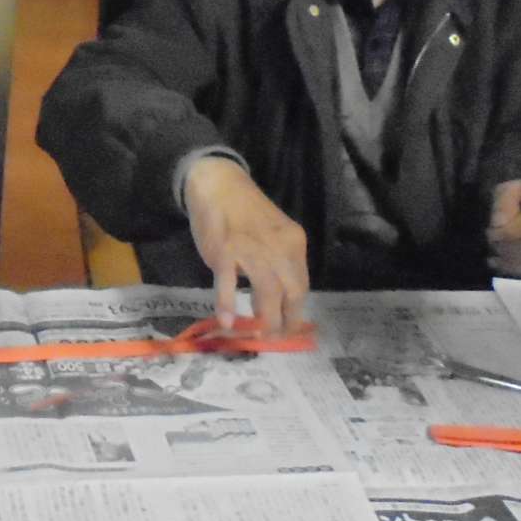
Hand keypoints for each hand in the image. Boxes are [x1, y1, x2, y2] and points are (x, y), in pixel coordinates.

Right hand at [183, 158, 310, 333]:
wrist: (218, 183)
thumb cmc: (244, 211)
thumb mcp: (273, 233)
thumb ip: (277, 261)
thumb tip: (276, 299)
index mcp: (294, 243)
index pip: (302, 285)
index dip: (296, 312)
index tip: (288, 329)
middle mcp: (278, 247)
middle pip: (291, 293)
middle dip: (284, 321)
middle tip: (274, 337)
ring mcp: (251, 249)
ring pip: (266, 292)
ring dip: (264, 319)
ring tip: (257, 335)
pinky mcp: (225, 251)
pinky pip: (228, 285)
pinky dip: (227, 306)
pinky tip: (227, 322)